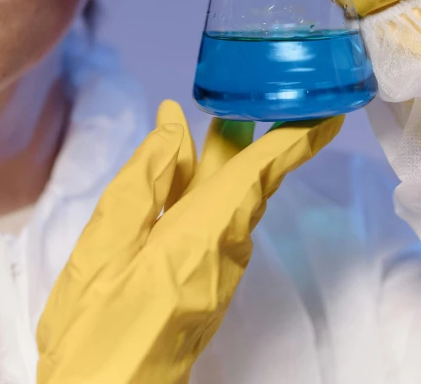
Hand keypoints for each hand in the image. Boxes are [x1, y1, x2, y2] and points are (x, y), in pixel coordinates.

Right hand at [37, 102, 342, 383]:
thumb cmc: (96, 324)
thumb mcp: (106, 241)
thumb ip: (143, 179)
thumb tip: (171, 128)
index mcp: (200, 236)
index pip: (257, 175)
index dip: (292, 142)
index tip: (324, 115)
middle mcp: (222, 253)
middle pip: (245, 184)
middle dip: (248, 141)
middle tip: (245, 97)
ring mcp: (217, 272)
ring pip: (227, 202)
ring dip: (216, 164)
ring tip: (190, 132)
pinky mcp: (206, 285)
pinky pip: (212, 224)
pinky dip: (197, 192)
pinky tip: (172, 179)